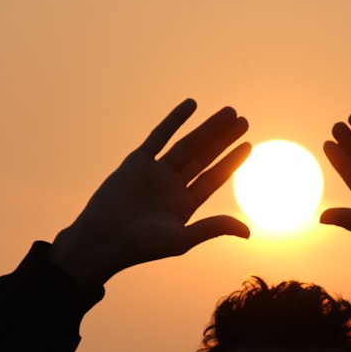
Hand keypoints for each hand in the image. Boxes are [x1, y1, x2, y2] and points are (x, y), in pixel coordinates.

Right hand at [50, 99, 249, 285]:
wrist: (101, 239)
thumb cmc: (140, 246)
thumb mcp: (181, 239)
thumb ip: (213, 228)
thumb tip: (249, 232)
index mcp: (184, 205)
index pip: (214, 178)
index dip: (231, 161)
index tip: (248, 145)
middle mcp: (172, 186)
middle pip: (204, 156)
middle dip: (224, 139)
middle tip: (243, 120)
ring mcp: (155, 172)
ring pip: (187, 144)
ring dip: (207, 128)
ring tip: (229, 112)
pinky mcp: (136, 162)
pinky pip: (159, 136)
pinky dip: (174, 120)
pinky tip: (191, 105)